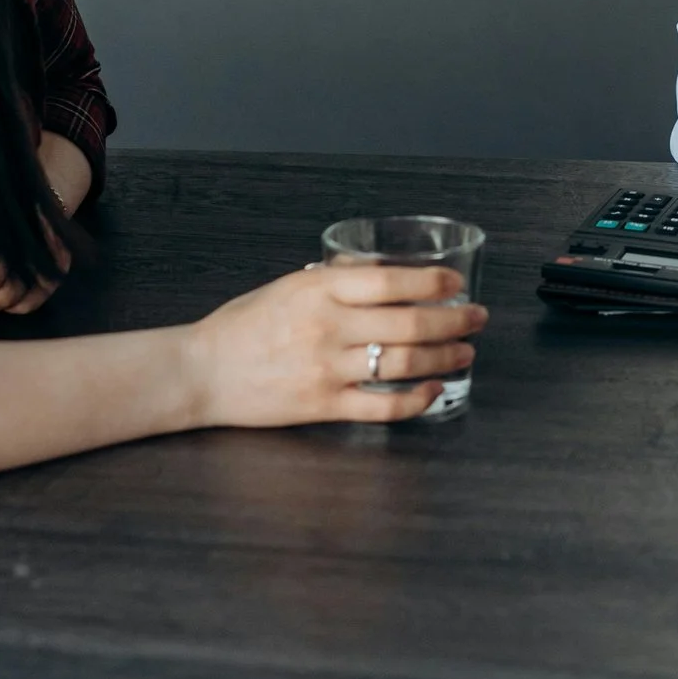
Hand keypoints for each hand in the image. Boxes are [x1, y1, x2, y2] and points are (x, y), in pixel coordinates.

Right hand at [186, 264, 487, 426]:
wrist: (200, 371)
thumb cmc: (242, 326)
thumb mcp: (287, 286)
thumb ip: (335, 280)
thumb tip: (384, 271)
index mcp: (317, 290)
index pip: (390, 281)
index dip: (432, 282)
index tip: (455, 283)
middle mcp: (326, 327)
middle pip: (408, 323)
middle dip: (453, 320)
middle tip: (477, 318)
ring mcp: (326, 369)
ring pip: (402, 363)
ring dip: (443, 357)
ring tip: (464, 352)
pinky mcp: (322, 405)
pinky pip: (381, 406)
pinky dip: (415, 400)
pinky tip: (433, 390)